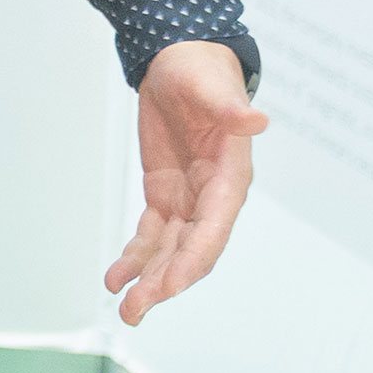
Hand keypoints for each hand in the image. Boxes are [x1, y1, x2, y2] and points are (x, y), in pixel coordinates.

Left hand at [104, 40, 268, 326]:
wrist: (182, 62)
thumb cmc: (201, 73)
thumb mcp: (211, 87)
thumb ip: (230, 109)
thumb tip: (256, 119)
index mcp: (231, 178)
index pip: (214, 229)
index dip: (193, 258)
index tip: (169, 283)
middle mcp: (213, 197)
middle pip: (191, 250)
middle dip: (166, 282)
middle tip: (137, 309)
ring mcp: (189, 199)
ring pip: (171, 250)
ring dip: (150, 279)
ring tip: (125, 308)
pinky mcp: (166, 194)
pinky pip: (152, 234)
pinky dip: (135, 256)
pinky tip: (116, 277)